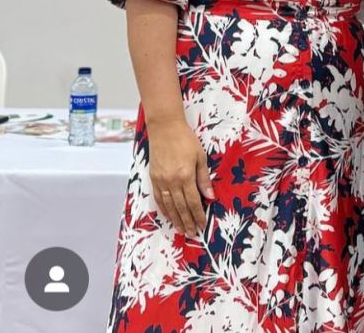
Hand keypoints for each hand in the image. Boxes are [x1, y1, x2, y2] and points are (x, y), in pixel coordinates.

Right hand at [146, 117, 214, 236]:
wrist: (165, 129)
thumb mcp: (200, 157)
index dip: (198, 215)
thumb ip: (204, 178)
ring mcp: (161, 181)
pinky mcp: (153, 178)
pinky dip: (163, 209)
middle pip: (180, 207)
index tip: (202, 225)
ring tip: (181, 230)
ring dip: (175, 219)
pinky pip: (158, 198)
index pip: (193, 201)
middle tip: (192, 233)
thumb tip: (210, 197)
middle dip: (187, 221)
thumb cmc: (186, 140)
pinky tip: (168, 216)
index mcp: (185, 176)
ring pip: (168, 205)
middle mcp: (172, 181)